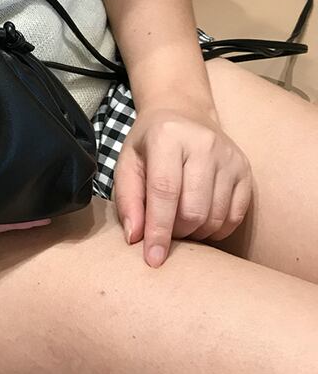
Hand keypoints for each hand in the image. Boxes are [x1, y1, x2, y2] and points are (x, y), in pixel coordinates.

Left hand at [113, 105, 252, 267]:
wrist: (184, 113)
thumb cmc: (149, 143)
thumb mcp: (127, 163)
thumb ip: (127, 199)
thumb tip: (134, 238)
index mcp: (168, 137)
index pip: (164, 192)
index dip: (159, 230)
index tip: (153, 259)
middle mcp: (204, 144)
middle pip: (193, 210)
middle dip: (176, 232)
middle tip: (164, 230)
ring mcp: (229, 157)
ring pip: (216, 217)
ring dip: (196, 233)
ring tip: (179, 223)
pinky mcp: (245, 170)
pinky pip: (235, 216)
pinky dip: (216, 229)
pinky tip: (200, 222)